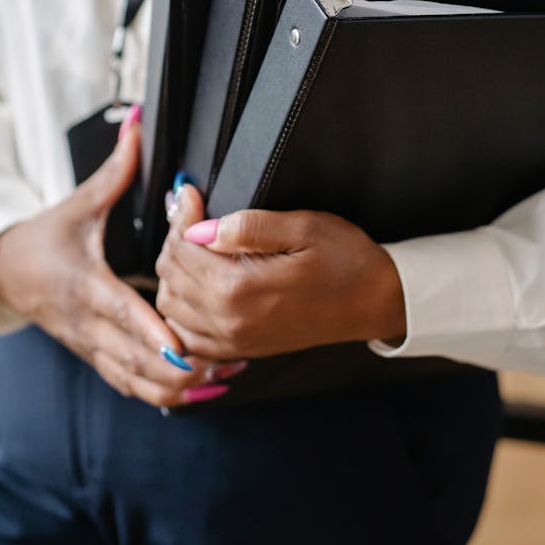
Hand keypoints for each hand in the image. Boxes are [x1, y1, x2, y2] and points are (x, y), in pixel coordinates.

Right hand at [0, 121, 242, 407]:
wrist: (2, 277)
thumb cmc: (43, 240)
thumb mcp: (79, 204)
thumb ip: (115, 169)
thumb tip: (137, 124)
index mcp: (86, 286)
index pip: (122, 313)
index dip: (153, 333)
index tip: (185, 346)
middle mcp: (90, 325)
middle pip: (136, 359)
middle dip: (182, 368)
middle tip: (229, 362)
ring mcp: (92, 347)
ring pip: (136, 382)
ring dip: (179, 387)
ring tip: (225, 378)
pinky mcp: (96, 358)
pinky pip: (131, 385)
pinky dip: (164, 393)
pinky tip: (202, 389)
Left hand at [155, 184, 406, 360]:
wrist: (374, 303)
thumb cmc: (346, 261)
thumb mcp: (304, 227)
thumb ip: (249, 226)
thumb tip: (201, 227)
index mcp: (241, 289)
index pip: (182, 249)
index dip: (181, 215)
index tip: (189, 194)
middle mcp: (229, 321)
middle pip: (170, 276)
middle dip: (175, 239)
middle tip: (192, 214)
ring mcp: (232, 341)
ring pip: (171, 306)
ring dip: (175, 273)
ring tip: (195, 244)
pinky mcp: (238, 350)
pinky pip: (186, 335)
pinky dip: (181, 309)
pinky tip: (197, 285)